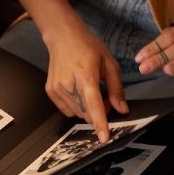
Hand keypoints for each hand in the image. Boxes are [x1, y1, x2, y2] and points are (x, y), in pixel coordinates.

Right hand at [44, 24, 128, 141]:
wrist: (63, 36)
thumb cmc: (88, 47)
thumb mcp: (109, 63)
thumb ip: (116, 88)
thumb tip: (122, 109)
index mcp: (86, 74)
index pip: (94, 104)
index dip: (100, 122)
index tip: (104, 138)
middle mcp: (68, 83)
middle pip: (87, 113)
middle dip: (100, 112)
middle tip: (106, 98)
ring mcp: (57, 88)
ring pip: (78, 113)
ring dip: (88, 110)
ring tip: (91, 91)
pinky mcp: (51, 91)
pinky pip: (68, 110)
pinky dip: (77, 107)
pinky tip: (79, 91)